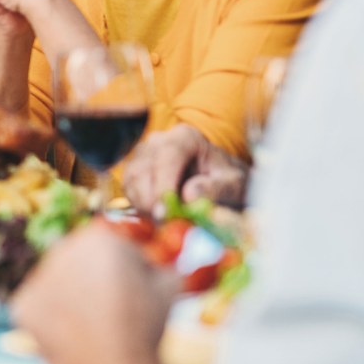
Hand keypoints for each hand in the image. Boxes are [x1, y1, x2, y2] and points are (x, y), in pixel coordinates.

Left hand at [13, 223, 188, 363]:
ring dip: (72, 296)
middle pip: (81, 260)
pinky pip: (40, 307)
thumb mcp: (169, 285)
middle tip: (112, 309)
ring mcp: (39, 277)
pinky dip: (52, 319)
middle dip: (95, 277)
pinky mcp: (23, 305)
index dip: (128, 269)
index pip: (112, 246)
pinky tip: (72, 336)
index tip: (135, 292)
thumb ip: (160, 265)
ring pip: (59, 282)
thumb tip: (158, 263)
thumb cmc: (145, 328)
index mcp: (98, 237)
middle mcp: (62, 249)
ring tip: (94, 325)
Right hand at [121, 124, 249, 211]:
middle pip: (143, 169)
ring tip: (166, 223)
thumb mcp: (234, 185)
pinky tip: (159, 217)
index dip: (163, 184)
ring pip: (131, 181)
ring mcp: (142, 155)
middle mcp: (158, 141)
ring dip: (144, 206)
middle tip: (166, 225)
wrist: (220, 182)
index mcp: (186, 137)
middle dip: (151, 201)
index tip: (166, 212)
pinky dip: (139, 207)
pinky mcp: (134, 172)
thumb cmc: (227, 181)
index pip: (168, 156)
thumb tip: (189, 196)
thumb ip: (217, 189)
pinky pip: (128, 191)